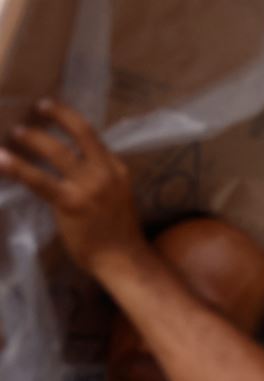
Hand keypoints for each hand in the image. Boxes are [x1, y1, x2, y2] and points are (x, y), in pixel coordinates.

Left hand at [0, 99, 146, 273]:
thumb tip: (71, 166)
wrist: (123, 261)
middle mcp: (105, 172)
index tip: (53, 110)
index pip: (92, 137)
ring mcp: (89, 187)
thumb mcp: (118, 197)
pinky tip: (1, 159)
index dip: (69, 119)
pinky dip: (17, 167)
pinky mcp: (71, 202)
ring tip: (16, 132)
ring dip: (33, 137)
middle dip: (56, 115)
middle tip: (36, 108)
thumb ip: (99, 179)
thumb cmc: (118, 234)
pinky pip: (38, 179)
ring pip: (56, 150)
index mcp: (118, 170)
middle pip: (79, 132)